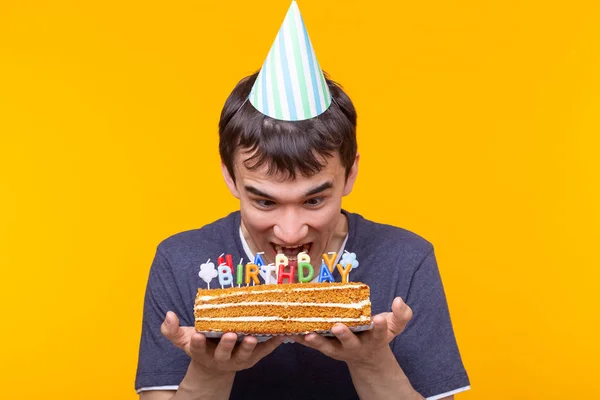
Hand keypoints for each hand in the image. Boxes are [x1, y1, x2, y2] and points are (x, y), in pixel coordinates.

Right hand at [160, 311, 283, 375]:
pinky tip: (280, 334)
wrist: (216, 363)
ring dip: (249, 347)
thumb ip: (172, 329)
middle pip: (223, 354)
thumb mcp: (184, 339)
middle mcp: (221, 359)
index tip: (197, 335)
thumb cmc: (201, 344)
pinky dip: (272, 343)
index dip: (198, 343)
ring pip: (244, 355)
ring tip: (251, 337)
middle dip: (226, 345)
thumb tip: (168, 315)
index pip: (198, 349)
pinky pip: (264, 351)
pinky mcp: (253, 358)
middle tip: (229, 334)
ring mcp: (238, 359)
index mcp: (202, 353)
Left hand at [294, 297, 412, 367]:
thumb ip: (402, 314)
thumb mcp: (395, 326)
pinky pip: (313, 344)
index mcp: (375, 339)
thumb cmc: (378, 335)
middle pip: (350, 342)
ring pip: (328, 347)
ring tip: (308, 335)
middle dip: (344, 335)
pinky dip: (302, 339)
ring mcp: (340, 349)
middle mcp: (356, 346)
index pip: (380, 333)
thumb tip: (399, 300)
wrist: (367, 358)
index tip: (379, 319)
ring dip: (317, 342)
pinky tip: (291, 333)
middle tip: (338, 326)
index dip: (380, 327)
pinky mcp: (327, 348)